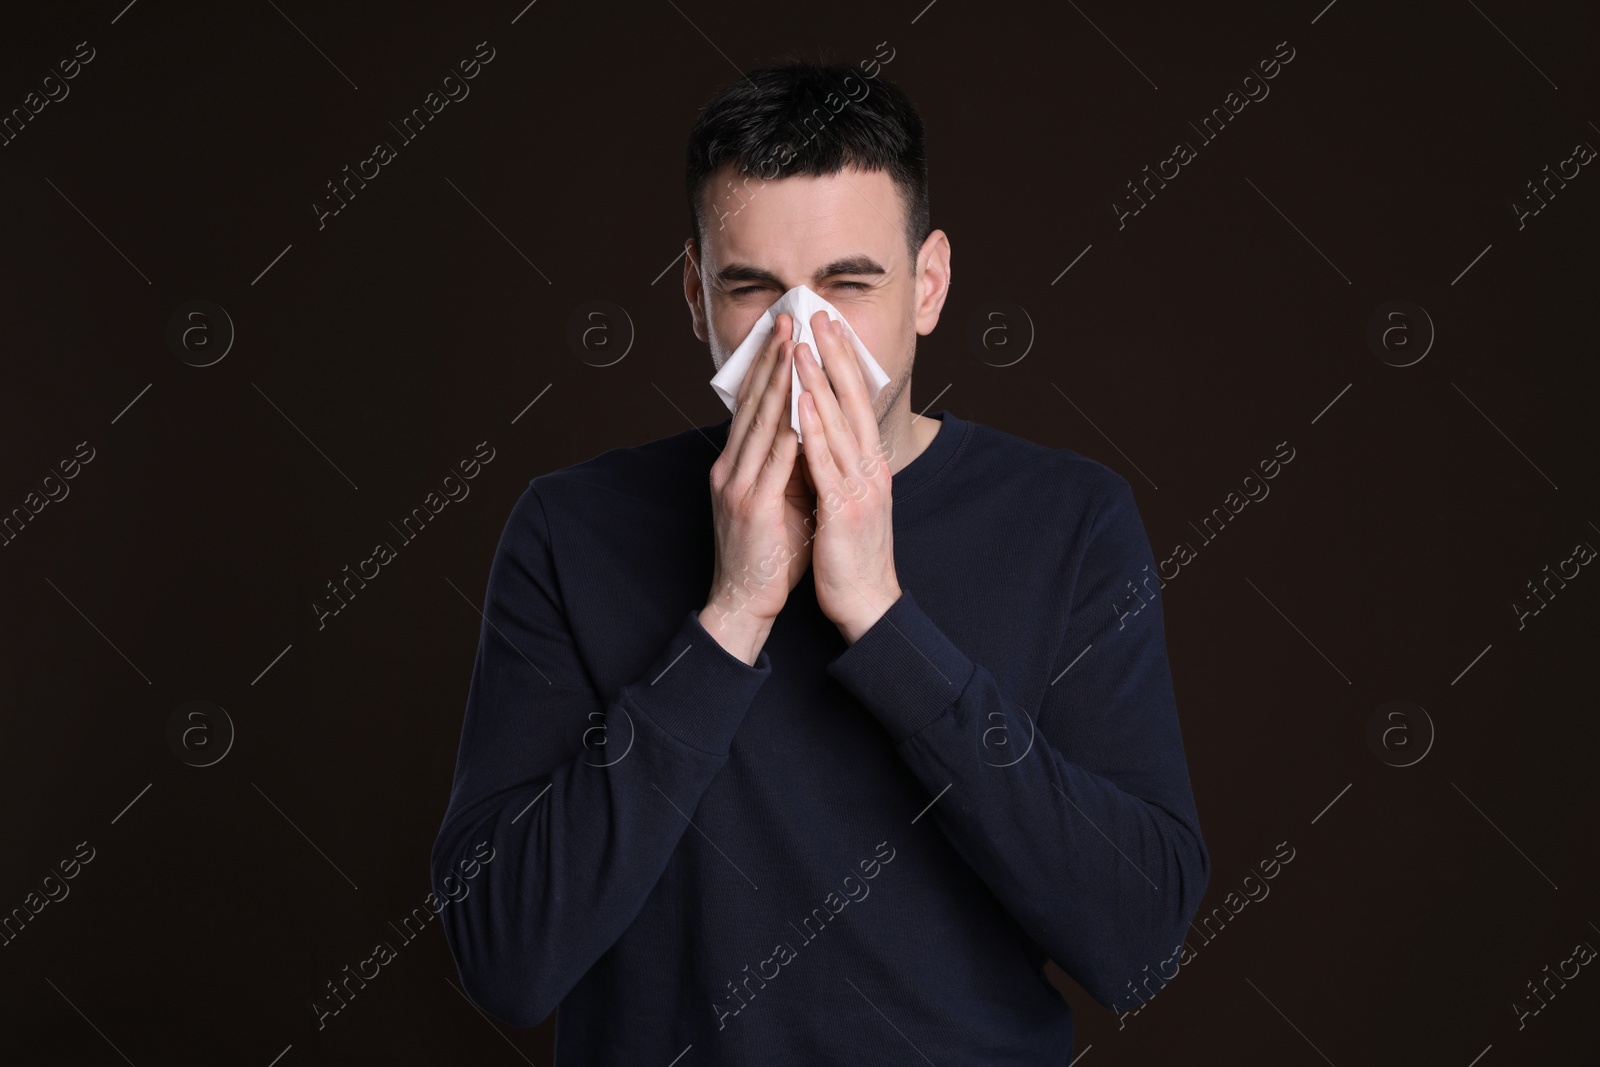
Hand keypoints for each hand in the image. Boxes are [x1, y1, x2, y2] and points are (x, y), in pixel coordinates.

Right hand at [702, 313, 815, 663]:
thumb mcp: (773, 500)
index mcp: (736, 466)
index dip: (769, 366)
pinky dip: (787, 427)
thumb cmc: (765, 554)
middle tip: (789, 318)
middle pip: (753, 402)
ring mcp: (738, 485)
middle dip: (773, 358)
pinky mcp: (752, 505)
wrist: (743, 602)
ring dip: (779, 380)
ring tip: (794, 344)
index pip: (753, 405)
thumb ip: (784, 466)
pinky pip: (774, 459)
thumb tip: (805, 432)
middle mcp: (732, 468)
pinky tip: (800, 402)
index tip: (786, 332)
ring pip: (761, 422)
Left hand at [794, 310, 902, 644]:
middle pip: (852, 402)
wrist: (867, 602)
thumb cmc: (851, 554)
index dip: (843, 363)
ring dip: (817, 383)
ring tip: (800, 347)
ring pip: (837, 426)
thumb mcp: (850, 499)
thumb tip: (820, 432)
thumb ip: (840, 466)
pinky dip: (811, 432)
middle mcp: (870, 469)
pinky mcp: (844, 511)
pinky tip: (799, 405)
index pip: (857, 402)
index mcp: (870, 465)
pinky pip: (824, 464)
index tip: (829, 328)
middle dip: (834, 357)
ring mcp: (859, 488)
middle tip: (819, 316)